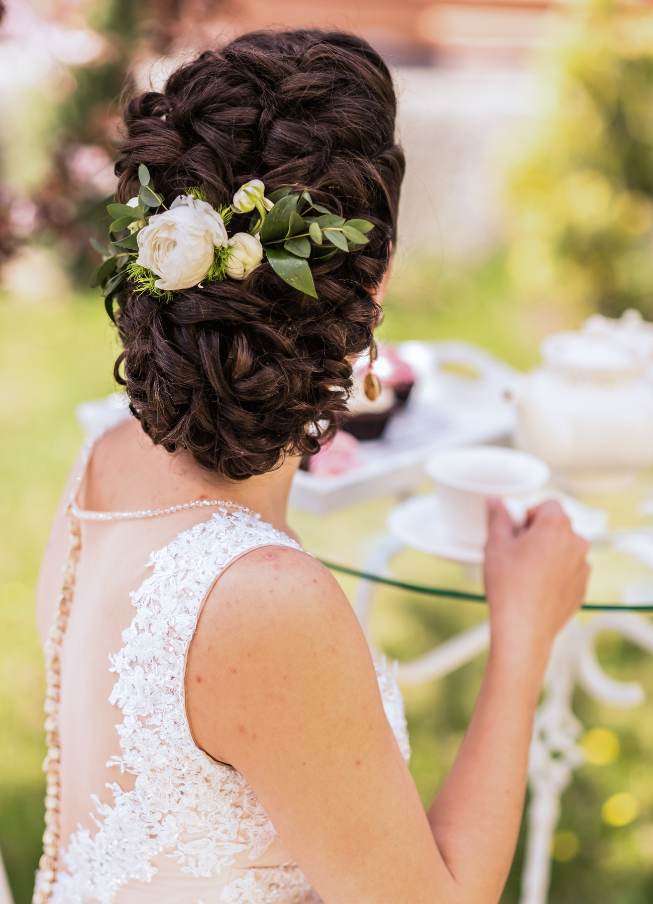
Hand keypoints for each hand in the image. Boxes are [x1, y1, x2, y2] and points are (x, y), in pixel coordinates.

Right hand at [483, 497, 590, 672]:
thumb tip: (496, 501)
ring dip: (547, 553)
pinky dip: (554, 574)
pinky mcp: (581, 588)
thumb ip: (497, 517)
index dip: (529, 514)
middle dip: (538, 533)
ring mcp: (582, 567)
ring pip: (563, 549)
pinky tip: (534, 587)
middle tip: (515, 551)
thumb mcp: (495, 545)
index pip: (548, 504)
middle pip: (557, 526)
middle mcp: (576, 543)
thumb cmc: (509, 586)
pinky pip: (568, 571)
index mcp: (556, 526)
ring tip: (523, 572)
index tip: (515, 530)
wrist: (524, 629)